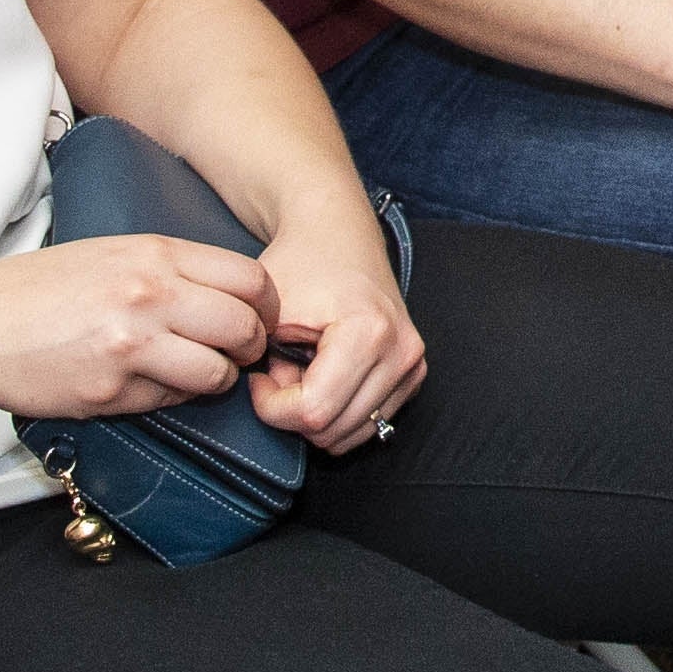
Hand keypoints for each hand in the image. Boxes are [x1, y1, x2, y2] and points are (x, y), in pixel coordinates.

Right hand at [0, 235, 272, 421]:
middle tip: (234, 354)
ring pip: (218, 374)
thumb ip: (167, 268)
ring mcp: (132, 345)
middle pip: (246, 327)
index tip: (255, 318)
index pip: (250, 278)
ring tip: (191, 373)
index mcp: (154, 253)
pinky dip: (169, 399)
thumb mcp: (108, 252)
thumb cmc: (34, 291)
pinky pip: (170, 402)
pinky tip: (144, 385)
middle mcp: (150, 294)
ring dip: (214, 380)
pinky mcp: (111, 391)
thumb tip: (225, 294)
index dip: (263, 306)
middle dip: (250, 348)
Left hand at [240, 213, 426, 450]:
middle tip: (280, 368)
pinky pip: (368, 423)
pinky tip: (324, 376)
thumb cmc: (300, 264)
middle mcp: (402, 353)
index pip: (313, 411)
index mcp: (370, 332)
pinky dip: (337, 411)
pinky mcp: (413, 375)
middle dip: (293, 409)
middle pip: (332, 430)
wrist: (337, 236)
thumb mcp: (266, 308)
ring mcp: (413, 366)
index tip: (259, 375)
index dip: (271, 406)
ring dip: (316, 413)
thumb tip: (270, 398)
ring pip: (350, 435)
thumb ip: (261, 358)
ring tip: (302, 370)